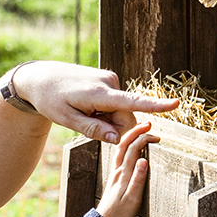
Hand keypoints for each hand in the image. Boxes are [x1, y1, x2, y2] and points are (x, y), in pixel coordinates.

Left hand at [10, 62, 177, 143]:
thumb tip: (118, 139)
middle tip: (86, 124)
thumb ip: (94, 130)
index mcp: (99, 94)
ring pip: (121, 111)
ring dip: (106, 118)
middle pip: (126, 116)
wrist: (40, 77)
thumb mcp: (68, 120)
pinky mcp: (109, 80)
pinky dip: (104, 110)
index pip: (132, 102)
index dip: (155, 106)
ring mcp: (110, 79)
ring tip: (83, 111)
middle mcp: (109, 82)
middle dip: (112, 127)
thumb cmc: (51, 100)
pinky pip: (115, 103)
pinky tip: (86, 105)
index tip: (175, 104)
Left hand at [96, 121, 156, 216]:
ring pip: (121, 149)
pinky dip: (127, 146)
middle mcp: (118, 170)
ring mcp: (116, 173)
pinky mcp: (115, 177)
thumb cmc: (119, 215)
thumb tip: (144, 160)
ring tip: (141, 129)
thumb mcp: (132, 199)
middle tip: (149, 124)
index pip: (133, 149)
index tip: (156, 135)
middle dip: (137, 131)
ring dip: (131, 136)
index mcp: (123, 174)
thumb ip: (138, 179)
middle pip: (125, 144)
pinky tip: (132, 146)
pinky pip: (121, 156)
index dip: (144, 138)